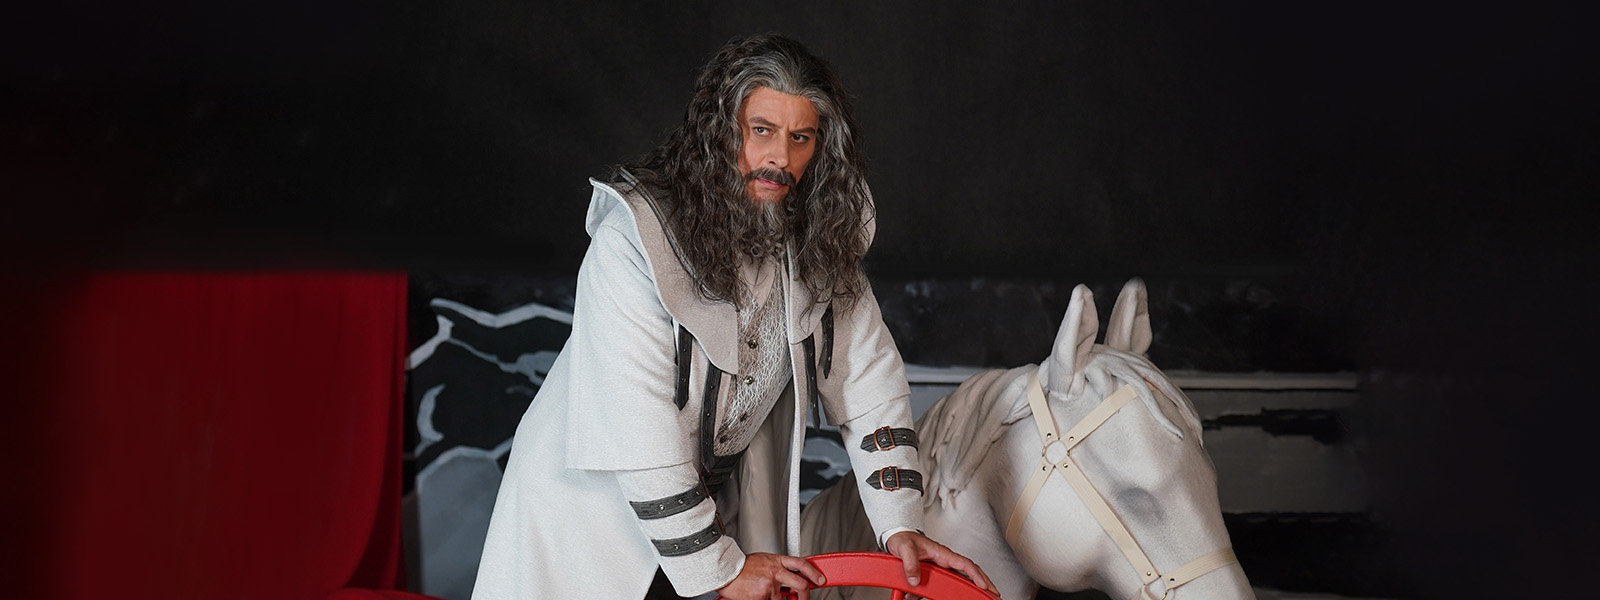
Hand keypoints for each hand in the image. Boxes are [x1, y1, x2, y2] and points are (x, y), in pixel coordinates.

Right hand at [716, 552, 826, 599]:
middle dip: (805, 596)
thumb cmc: (742, 567)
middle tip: (803, 599)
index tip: (820, 580)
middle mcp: (775, 572)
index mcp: (777, 561)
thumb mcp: (764, 561)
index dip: (814, 572)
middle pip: (801, 584)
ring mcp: (769, 585)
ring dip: (776, 599)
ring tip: (763, 592)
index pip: (801, 564)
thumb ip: (778, 568)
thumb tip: (790, 577)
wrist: (725, 571)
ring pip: (782, 599)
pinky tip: (756, 595)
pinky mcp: (762, 597)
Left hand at [885, 531, 1000, 597]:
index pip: (965, 564)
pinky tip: (938, 598)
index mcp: (942, 553)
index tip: (984, 586)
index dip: (976, 575)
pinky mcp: (934, 573)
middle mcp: (945, 561)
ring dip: (970, 588)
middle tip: (994, 594)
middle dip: (984, 582)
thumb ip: (910, 563)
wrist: (896, 537)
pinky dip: (944, 593)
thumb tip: (915, 580)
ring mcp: (941, 567)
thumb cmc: (903, 539)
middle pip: (969, 572)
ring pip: (959, 579)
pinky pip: (942, 585)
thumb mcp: (905, 549)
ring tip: (981, 597)